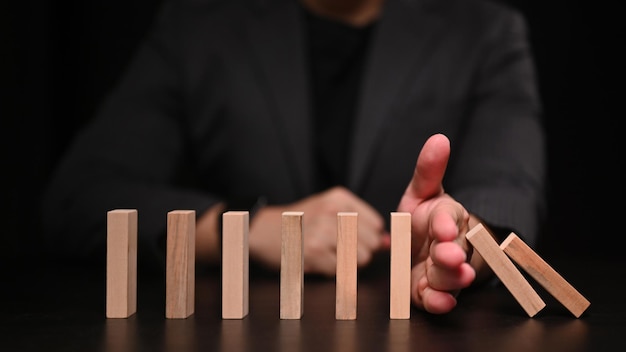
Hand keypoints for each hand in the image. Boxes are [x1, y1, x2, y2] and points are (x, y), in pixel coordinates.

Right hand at [249, 186, 389, 275]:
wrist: (262, 230)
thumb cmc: (300, 223)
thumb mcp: (330, 212)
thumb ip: (361, 225)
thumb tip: (388, 242)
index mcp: (340, 197)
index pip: (377, 224)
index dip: (368, 238)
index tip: (353, 241)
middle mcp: (334, 210)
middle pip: (371, 243)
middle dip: (359, 253)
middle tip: (335, 249)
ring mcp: (323, 231)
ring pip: (360, 259)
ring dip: (346, 264)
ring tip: (326, 255)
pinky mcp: (313, 252)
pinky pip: (341, 271)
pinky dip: (330, 272)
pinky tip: (316, 261)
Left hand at [397, 133, 475, 313]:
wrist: (426, 249)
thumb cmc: (425, 219)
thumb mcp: (423, 192)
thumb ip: (428, 170)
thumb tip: (438, 139)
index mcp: (448, 218)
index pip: (450, 217)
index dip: (445, 223)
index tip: (441, 226)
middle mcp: (451, 246)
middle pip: (454, 250)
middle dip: (450, 254)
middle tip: (447, 255)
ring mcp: (444, 271)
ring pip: (450, 277)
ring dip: (449, 278)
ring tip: (447, 277)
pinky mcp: (432, 291)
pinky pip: (439, 298)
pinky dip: (440, 302)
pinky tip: (438, 301)